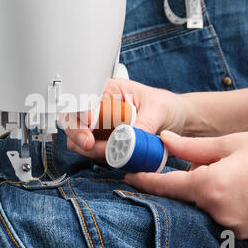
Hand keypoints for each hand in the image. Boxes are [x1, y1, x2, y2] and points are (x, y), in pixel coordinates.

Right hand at [61, 78, 188, 159]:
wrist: (176, 122)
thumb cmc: (166, 107)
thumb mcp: (158, 110)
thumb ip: (143, 125)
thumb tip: (128, 139)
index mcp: (108, 90)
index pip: (82, 97)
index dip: (81, 110)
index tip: (90, 121)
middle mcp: (99, 107)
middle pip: (71, 119)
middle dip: (77, 133)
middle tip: (90, 144)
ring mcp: (99, 126)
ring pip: (77, 139)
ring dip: (89, 148)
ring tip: (111, 151)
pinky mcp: (103, 143)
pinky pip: (90, 152)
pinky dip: (98, 156)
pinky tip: (114, 155)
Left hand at [126, 130, 247, 239]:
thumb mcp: (232, 143)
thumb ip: (192, 147)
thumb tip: (165, 141)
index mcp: (212, 187)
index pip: (166, 186)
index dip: (145, 181)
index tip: (130, 176)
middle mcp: (220, 213)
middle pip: (184, 200)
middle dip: (178, 185)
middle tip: (183, 170)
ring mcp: (235, 227)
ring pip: (203, 209)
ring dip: (201, 194)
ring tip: (221, 175)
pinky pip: (222, 218)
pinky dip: (219, 204)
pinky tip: (233, 189)